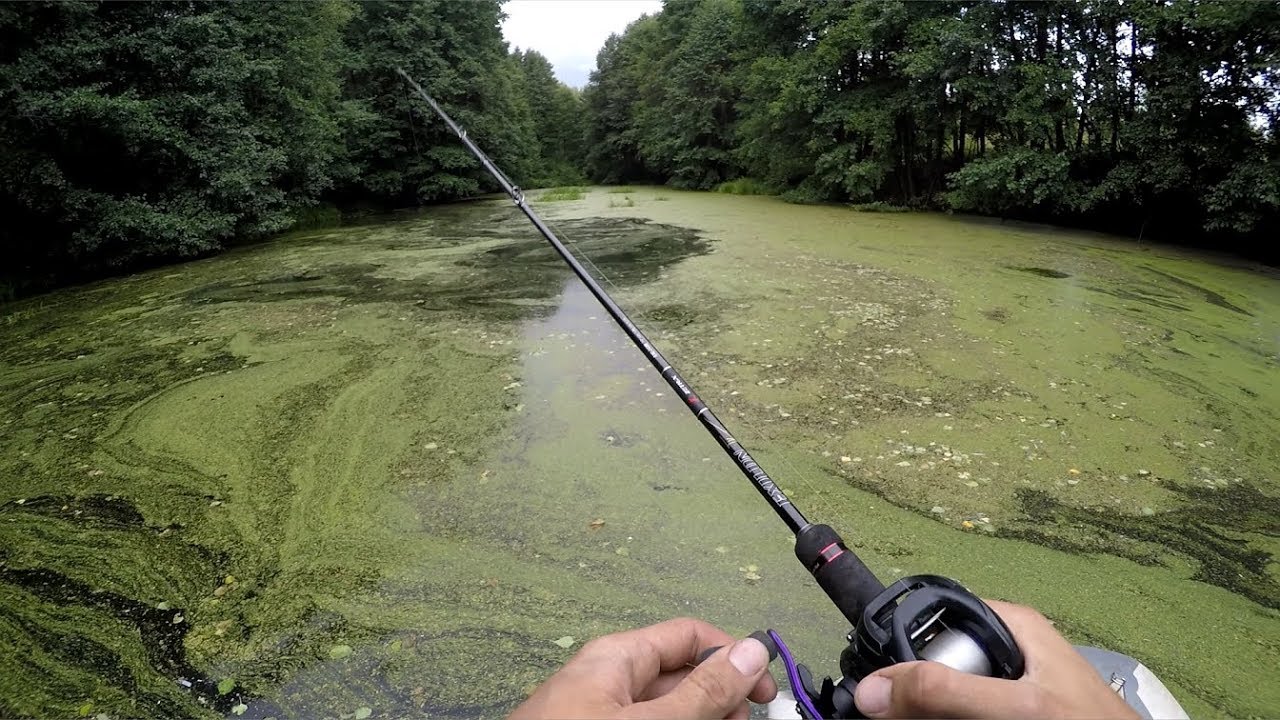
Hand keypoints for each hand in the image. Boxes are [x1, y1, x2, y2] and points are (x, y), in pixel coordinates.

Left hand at [508, 617, 777, 718]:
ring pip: (668, 714)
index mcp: (615, 659)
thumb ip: (701, 691)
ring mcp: (600, 718)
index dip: (732, 658)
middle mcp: (607, 685)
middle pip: (682, 680)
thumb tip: (749, 653)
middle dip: (718, 705)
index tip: (765, 691)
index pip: (688, 637)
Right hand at [853, 600, 1139, 718]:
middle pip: (935, 664)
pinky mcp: (1010, 713)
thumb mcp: (1015, 706)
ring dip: (929, 713)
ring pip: (947, 698)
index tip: (880, 685)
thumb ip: (948, 693)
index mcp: (1009, 626)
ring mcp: (1008, 690)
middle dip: (916, 694)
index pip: (935, 620)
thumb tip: (875, 689)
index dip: (904, 649)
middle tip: (902, 717)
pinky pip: (965, 714)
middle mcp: (1005, 653)